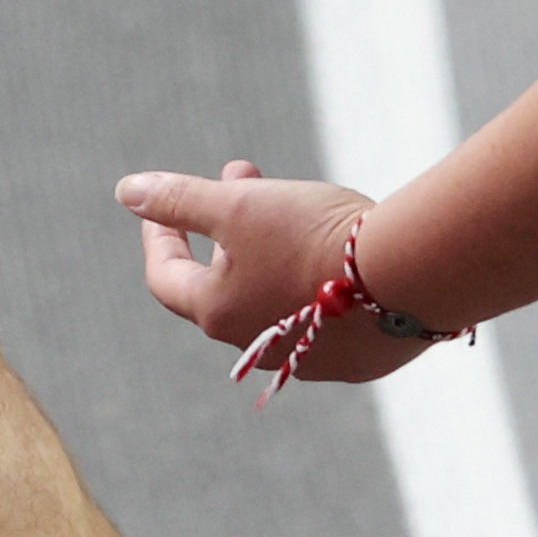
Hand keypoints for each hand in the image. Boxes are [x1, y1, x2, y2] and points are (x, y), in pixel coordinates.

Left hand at [117, 159, 424, 382]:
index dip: (159, 237)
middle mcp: (257, 347)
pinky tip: (336, 247)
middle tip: (239, 177)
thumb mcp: (237, 206)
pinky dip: (314, 274)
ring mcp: (310, 359)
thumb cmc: (313, 236)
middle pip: (223, 283)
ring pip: (274, 296)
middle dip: (224, 226)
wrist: (410, 274)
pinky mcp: (357, 358)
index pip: (167, 278)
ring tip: (291, 202)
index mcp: (218, 313)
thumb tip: (127, 191)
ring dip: (269, 248)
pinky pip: (322, 313)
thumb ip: (179, 199)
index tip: (159, 207)